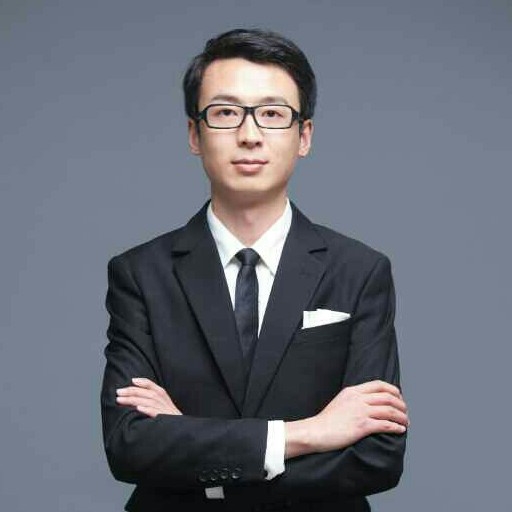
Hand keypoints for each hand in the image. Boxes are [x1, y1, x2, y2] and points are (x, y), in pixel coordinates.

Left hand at [116, 377, 181, 417]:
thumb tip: (135, 395)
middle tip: (118, 392)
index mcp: (163, 395)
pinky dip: (147, 409)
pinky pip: (155, 412)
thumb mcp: (163, 404)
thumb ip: (152, 397)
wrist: (183, 428)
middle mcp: (163, 400)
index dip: (141, 382)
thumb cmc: (170, 417)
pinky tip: (138, 409)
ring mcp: (164, 409)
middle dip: (131, 391)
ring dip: (133, 400)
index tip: (131, 381)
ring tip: (120, 400)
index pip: (151, 385)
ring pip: (147, 401)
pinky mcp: (165, 419)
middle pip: (145, 392)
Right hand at [285, 380, 408, 457]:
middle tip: (405, 412)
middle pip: (388, 397)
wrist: (316, 431)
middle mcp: (358, 399)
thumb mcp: (341, 401)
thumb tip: (369, 402)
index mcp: (353, 391)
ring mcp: (360, 412)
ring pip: (389, 410)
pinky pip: (385, 425)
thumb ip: (354, 398)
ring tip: (405, 422)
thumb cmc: (327, 420)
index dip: (393, 390)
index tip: (399, 398)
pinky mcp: (362, 426)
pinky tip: (400, 430)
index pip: (379, 384)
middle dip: (401, 405)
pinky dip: (396, 427)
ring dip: (401, 417)